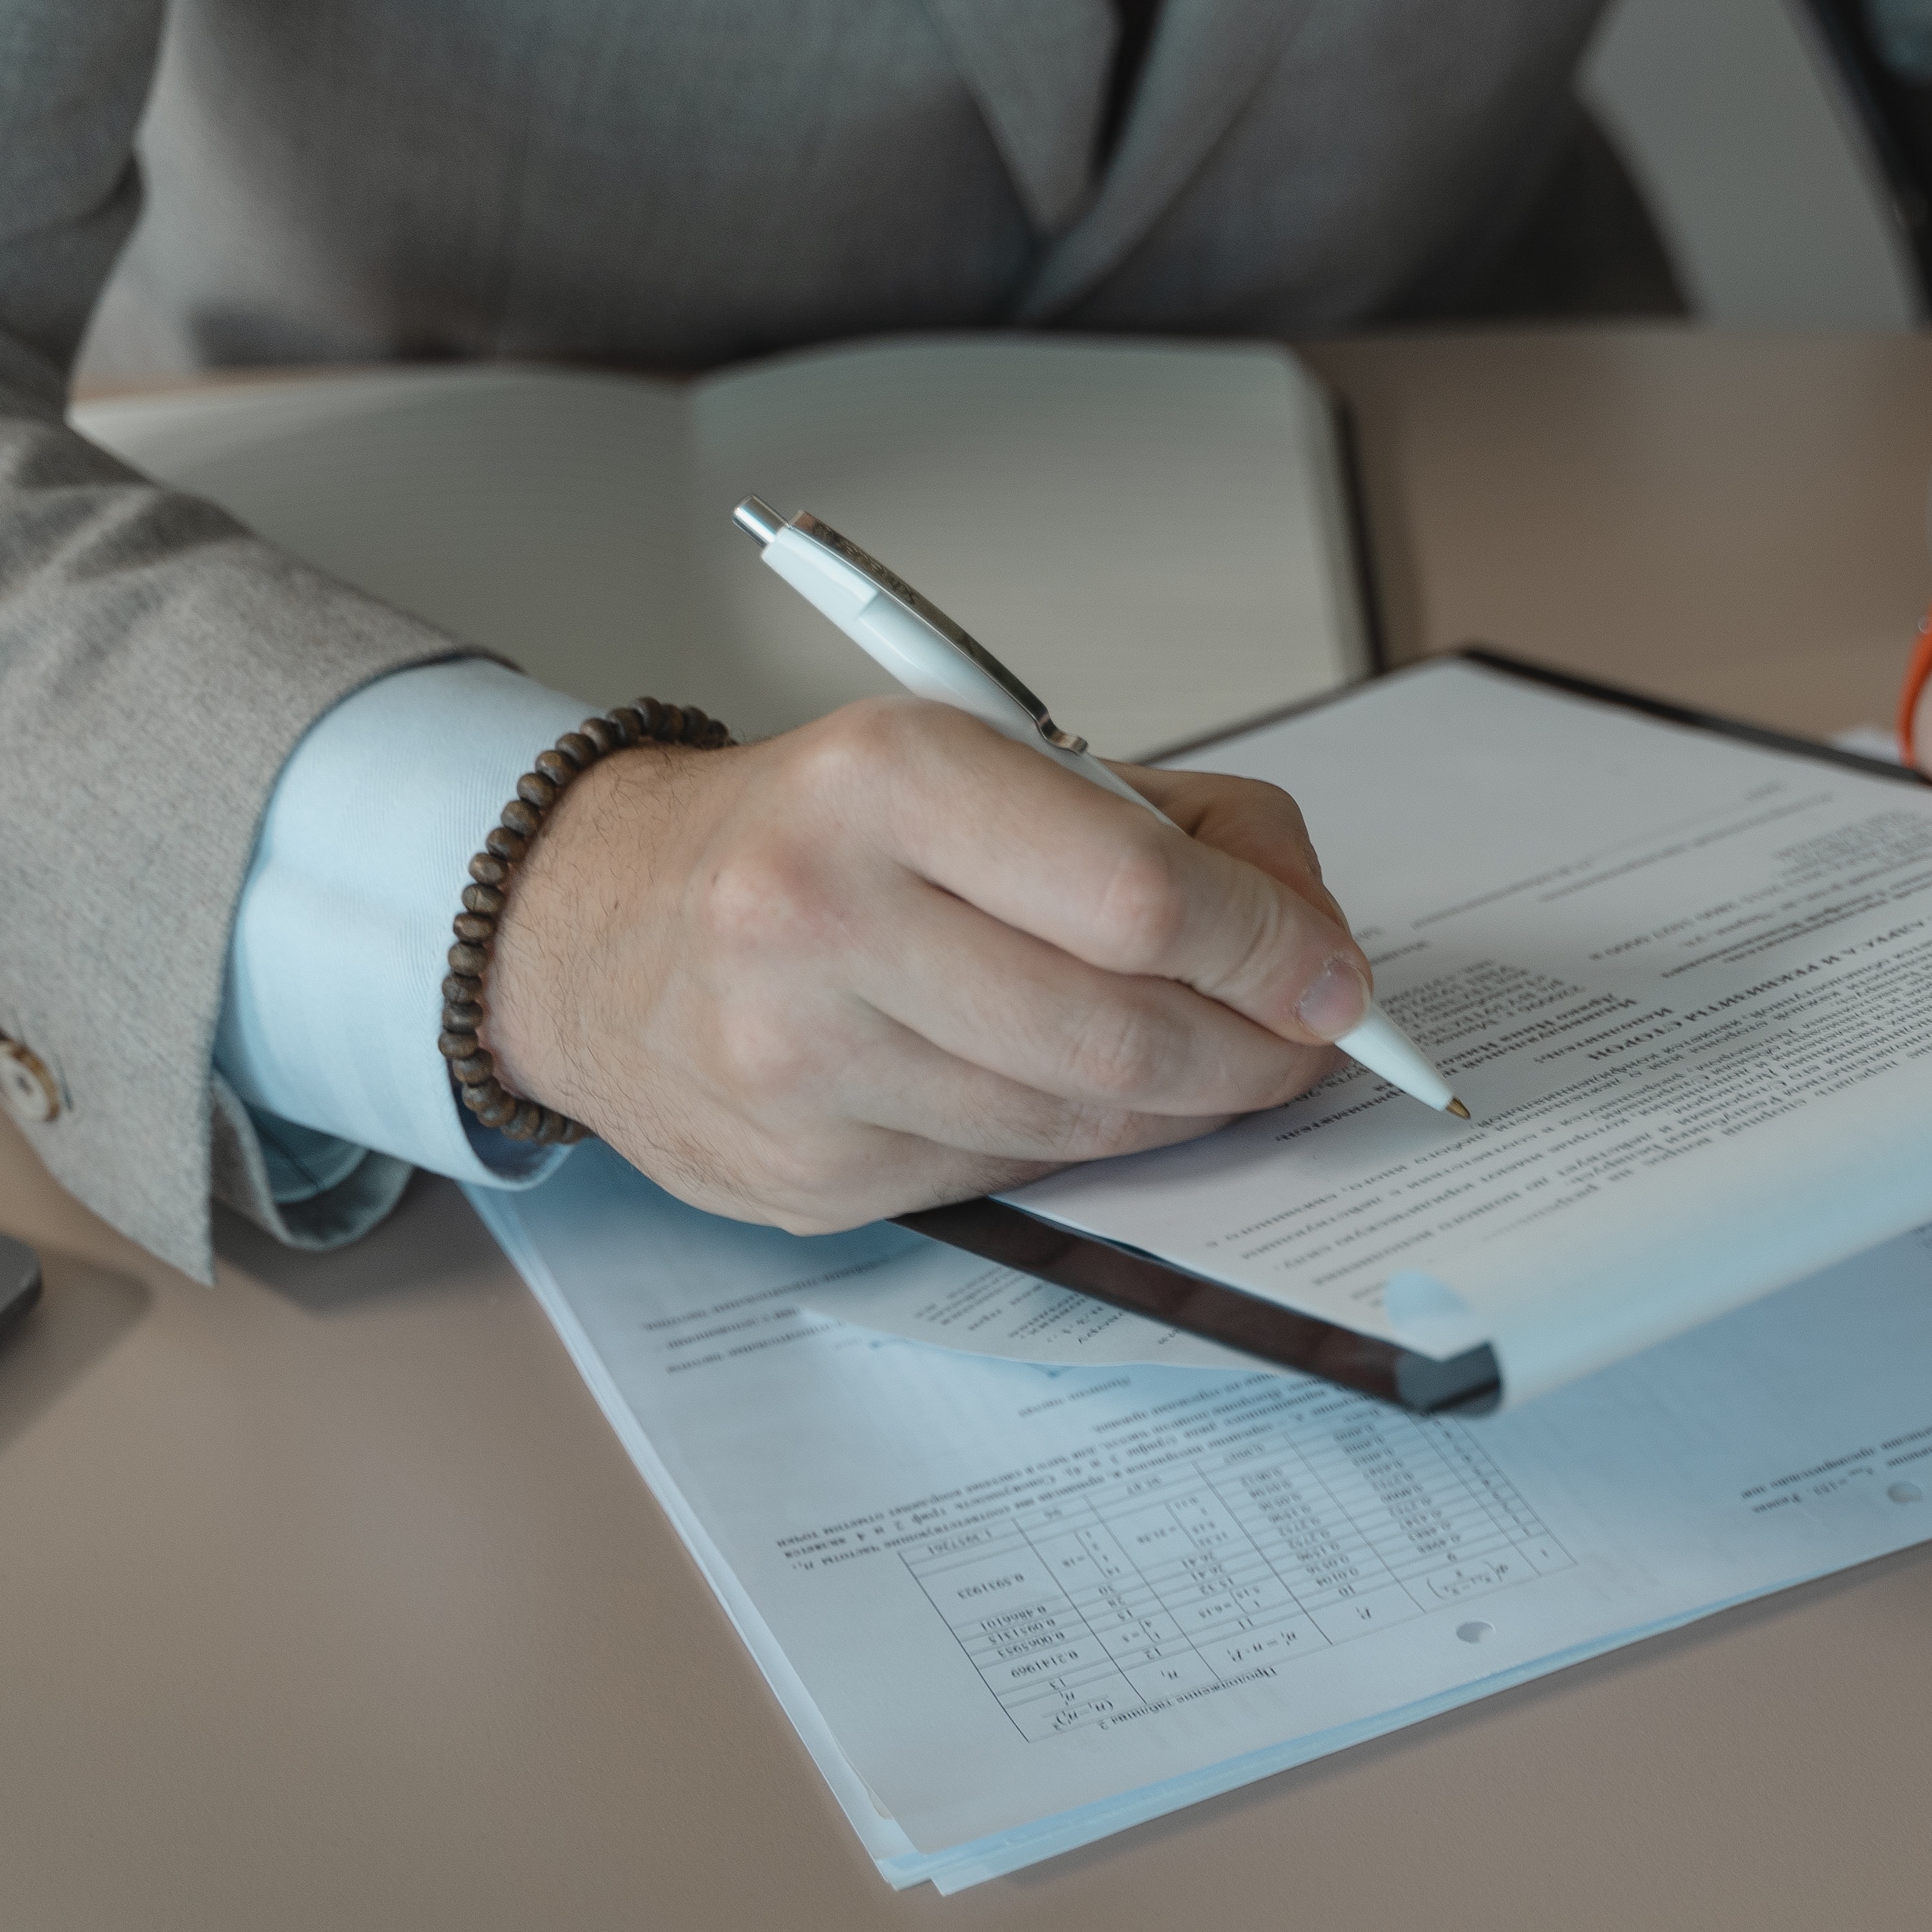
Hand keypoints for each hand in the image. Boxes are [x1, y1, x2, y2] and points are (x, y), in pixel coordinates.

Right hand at [482, 698, 1371, 1231]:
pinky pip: (1006, 1174)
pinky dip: (1082, 1143)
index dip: (1269, 949)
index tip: (1334, 979)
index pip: (1137, 894)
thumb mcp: (987, 757)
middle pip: (1122, 1031)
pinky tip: (1087, 1098)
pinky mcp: (803, 1173)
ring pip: (1077, 1123)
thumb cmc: (824, 831)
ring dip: (1188, 1108)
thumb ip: (1175, 827)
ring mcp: (800, 1062)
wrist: (597, 923)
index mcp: (886, 780)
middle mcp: (821, 918)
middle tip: (1309, 1043)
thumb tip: (1312, 940)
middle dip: (1255, 1051)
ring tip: (1220, 1067)